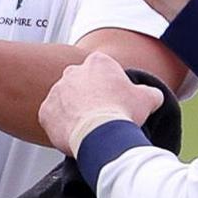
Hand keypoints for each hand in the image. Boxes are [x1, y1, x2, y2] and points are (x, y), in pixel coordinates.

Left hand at [39, 51, 164, 155]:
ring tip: (88, 127)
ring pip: (65, 101)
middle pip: (82, 84)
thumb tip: (152, 95)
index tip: (116, 101)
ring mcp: (56, 91)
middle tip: (101, 114)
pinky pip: (52, 118)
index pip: (103, 70)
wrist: (99, 133)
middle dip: (89, 97)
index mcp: (97, 62)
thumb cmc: (122, 112)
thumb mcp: (148, 99)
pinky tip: (74, 134)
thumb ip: (149, 92)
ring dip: (74, 111)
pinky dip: (61, 126)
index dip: (111, 87)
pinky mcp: (45, 111)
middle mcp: (72, 72)